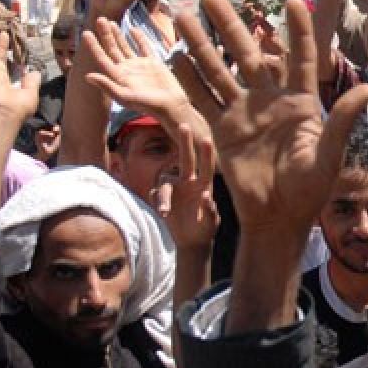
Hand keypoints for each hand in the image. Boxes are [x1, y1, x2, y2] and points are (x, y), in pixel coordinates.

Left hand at [81, 18, 192, 117]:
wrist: (171, 106)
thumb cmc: (148, 105)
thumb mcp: (126, 97)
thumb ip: (107, 86)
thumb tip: (87, 75)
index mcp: (118, 76)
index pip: (102, 58)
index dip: (94, 46)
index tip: (86, 33)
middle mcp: (126, 70)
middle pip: (112, 49)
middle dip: (105, 35)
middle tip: (99, 19)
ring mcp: (139, 66)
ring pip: (125, 47)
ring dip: (117, 35)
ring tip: (110, 22)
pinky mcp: (152, 63)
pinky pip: (144, 48)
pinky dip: (139, 38)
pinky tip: (133, 30)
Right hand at [160, 123, 219, 249]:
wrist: (191, 241)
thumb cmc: (205, 228)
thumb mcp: (211, 222)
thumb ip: (210, 211)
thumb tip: (207, 197)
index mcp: (203, 185)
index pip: (206, 167)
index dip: (206, 154)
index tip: (206, 138)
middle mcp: (188, 182)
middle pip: (186, 159)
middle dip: (185, 142)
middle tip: (184, 126)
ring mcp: (174, 189)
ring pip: (165, 183)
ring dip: (164, 196)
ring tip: (165, 212)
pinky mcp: (161, 199)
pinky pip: (156, 196)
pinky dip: (159, 202)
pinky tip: (163, 212)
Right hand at [173, 0, 367, 237]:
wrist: (279, 219)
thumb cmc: (311, 191)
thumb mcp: (330, 156)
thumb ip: (342, 122)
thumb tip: (366, 90)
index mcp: (301, 101)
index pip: (300, 57)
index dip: (298, 30)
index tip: (293, 0)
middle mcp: (270, 100)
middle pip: (248, 53)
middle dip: (231, 25)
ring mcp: (243, 112)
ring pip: (218, 70)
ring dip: (202, 44)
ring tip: (183, 14)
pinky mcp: (222, 130)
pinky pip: (203, 99)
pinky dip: (189, 79)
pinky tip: (175, 56)